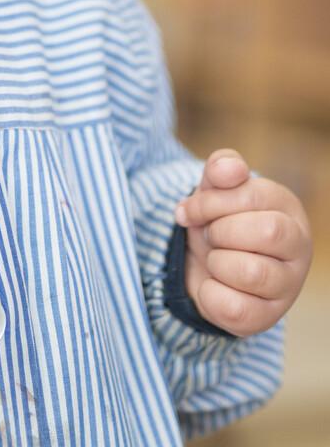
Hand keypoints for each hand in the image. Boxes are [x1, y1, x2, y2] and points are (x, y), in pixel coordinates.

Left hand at [174, 148, 312, 336]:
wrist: (204, 262)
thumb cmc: (218, 219)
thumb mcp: (214, 188)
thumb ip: (221, 168)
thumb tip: (230, 169)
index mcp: (287, 209)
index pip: (254, 196)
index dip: (211, 202)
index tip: (189, 210)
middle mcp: (298, 248)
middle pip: (265, 233)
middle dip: (221, 232)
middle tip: (210, 236)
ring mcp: (288, 286)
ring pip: (252, 273)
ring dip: (216, 262)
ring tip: (215, 259)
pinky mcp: (268, 318)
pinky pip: (235, 309)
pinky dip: (210, 294)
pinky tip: (213, 285)